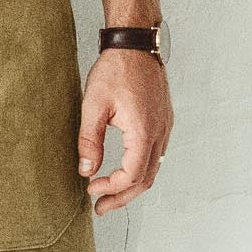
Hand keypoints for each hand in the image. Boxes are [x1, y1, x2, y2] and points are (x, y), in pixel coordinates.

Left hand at [77, 47, 173, 215]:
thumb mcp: (93, 105)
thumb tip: (86, 170)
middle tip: (101, 208)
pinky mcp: (163, 121)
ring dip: (131, 185)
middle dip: (122, 197)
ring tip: (110, 193)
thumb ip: (89, 140)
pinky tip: (124, 169)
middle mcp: (160, 133)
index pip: (131, 176)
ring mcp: (165, 127)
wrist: (135, 44)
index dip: (111, 188)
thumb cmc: (115, 70)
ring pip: (152, 169)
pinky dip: (140, 169)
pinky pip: (155, 155)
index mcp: (143, 132)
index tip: (91, 189)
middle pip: (145, 180)